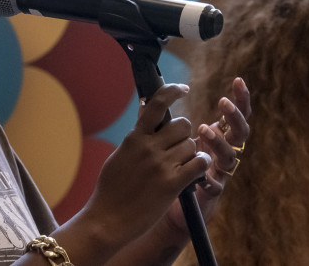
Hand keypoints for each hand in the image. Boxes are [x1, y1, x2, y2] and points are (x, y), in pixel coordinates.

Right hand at [81, 84, 210, 248]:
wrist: (107, 219)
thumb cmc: (111, 190)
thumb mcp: (120, 156)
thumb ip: (135, 136)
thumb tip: (143, 112)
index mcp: (134, 138)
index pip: (156, 104)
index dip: (172, 91)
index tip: (183, 88)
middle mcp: (148, 147)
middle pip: (182, 124)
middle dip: (185, 134)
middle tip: (180, 147)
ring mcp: (160, 165)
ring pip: (191, 144)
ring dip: (192, 153)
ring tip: (184, 166)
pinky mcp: (171, 183)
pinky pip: (198, 163)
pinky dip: (201, 165)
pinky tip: (196, 172)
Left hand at [167, 77, 250, 231]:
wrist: (166, 206)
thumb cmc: (168, 168)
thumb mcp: (165, 142)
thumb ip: (161, 123)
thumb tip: (146, 99)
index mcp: (215, 137)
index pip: (233, 115)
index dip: (240, 99)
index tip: (238, 80)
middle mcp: (221, 153)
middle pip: (240, 133)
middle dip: (234, 116)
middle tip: (222, 103)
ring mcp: (219, 173)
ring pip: (230, 157)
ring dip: (218, 142)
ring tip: (203, 130)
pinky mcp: (212, 194)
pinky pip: (216, 186)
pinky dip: (210, 180)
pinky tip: (203, 178)